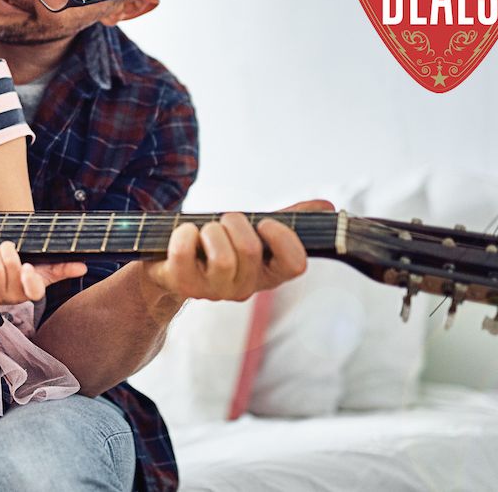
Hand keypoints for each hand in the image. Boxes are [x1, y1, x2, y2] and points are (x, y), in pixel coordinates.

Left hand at [0, 241, 87, 304]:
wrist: (10, 278)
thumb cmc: (32, 271)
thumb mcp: (47, 270)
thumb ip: (64, 268)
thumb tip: (83, 267)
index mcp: (35, 291)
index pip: (34, 292)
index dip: (30, 280)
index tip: (28, 266)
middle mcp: (18, 297)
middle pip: (11, 269)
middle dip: (8, 250)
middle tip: (8, 243)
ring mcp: (0, 297)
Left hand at [144, 199, 334, 301]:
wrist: (170, 265)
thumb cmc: (218, 244)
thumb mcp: (254, 231)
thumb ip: (289, 219)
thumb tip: (327, 206)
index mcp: (267, 273)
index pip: (294, 265)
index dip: (283, 239)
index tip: (267, 222)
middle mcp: (243, 287)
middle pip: (251, 250)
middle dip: (235, 222)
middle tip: (224, 221)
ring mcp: (212, 290)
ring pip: (222, 256)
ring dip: (211, 229)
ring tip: (204, 231)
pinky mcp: (182, 284)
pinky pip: (186, 252)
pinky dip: (184, 233)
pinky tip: (184, 232)